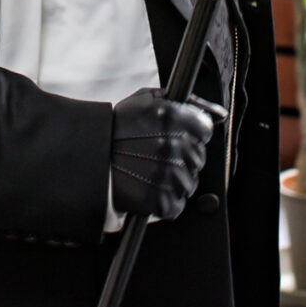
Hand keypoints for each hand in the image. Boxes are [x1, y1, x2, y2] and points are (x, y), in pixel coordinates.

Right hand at [108, 87, 223, 222]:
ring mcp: (168, 174)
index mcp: (173, 117)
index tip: (178, 138)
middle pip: (198, 157)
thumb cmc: (115, 128)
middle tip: (158, 156)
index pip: (204, 129)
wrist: (87, 157)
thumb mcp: (145, 101)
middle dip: (183, 157)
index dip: (192, 133)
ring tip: (151, 173)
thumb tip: (218, 113)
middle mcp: (173, 145)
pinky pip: (176, 205)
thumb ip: (183, 101)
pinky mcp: (159, 199)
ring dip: (175, 181)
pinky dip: (165, 202)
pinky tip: (149, 189)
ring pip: (190, 183)